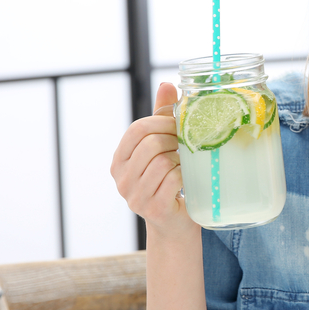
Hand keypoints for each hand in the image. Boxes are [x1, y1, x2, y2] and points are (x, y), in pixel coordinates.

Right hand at [110, 82, 196, 236]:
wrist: (175, 225)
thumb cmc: (169, 181)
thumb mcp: (163, 148)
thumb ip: (162, 118)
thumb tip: (167, 84)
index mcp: (119, 161)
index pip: (136, 130)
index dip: (160, 122)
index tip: (178, 124)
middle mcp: (121, 179)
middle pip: (150, 144)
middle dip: (174, 139)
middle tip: (188, 142)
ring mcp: (134, 197)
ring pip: (162, 162)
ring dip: (182, 158)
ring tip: (188, 162)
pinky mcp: (153, 209)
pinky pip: (172, 180)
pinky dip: (185, 175)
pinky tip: (189, 178)